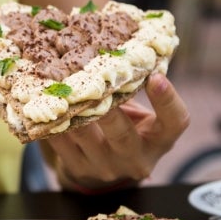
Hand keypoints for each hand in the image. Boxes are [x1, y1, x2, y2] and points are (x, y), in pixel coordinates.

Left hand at [42, 73, 189, 190]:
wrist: (104, 174)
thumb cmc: (127, 130)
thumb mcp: (140, 115)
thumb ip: (134, 91)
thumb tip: (118, 45)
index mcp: (159, 140)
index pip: (175, 121)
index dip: (167, 99)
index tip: (156, 75)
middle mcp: (134, 158)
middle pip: (121, 134)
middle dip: (106, 108)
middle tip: (95, 83)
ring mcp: (104, 167)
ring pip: (83, 134)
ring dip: (71, 108)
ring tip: (60, 85)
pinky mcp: (77, 168)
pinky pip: (60, 142)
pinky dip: (51, 121)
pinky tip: (45, 103)